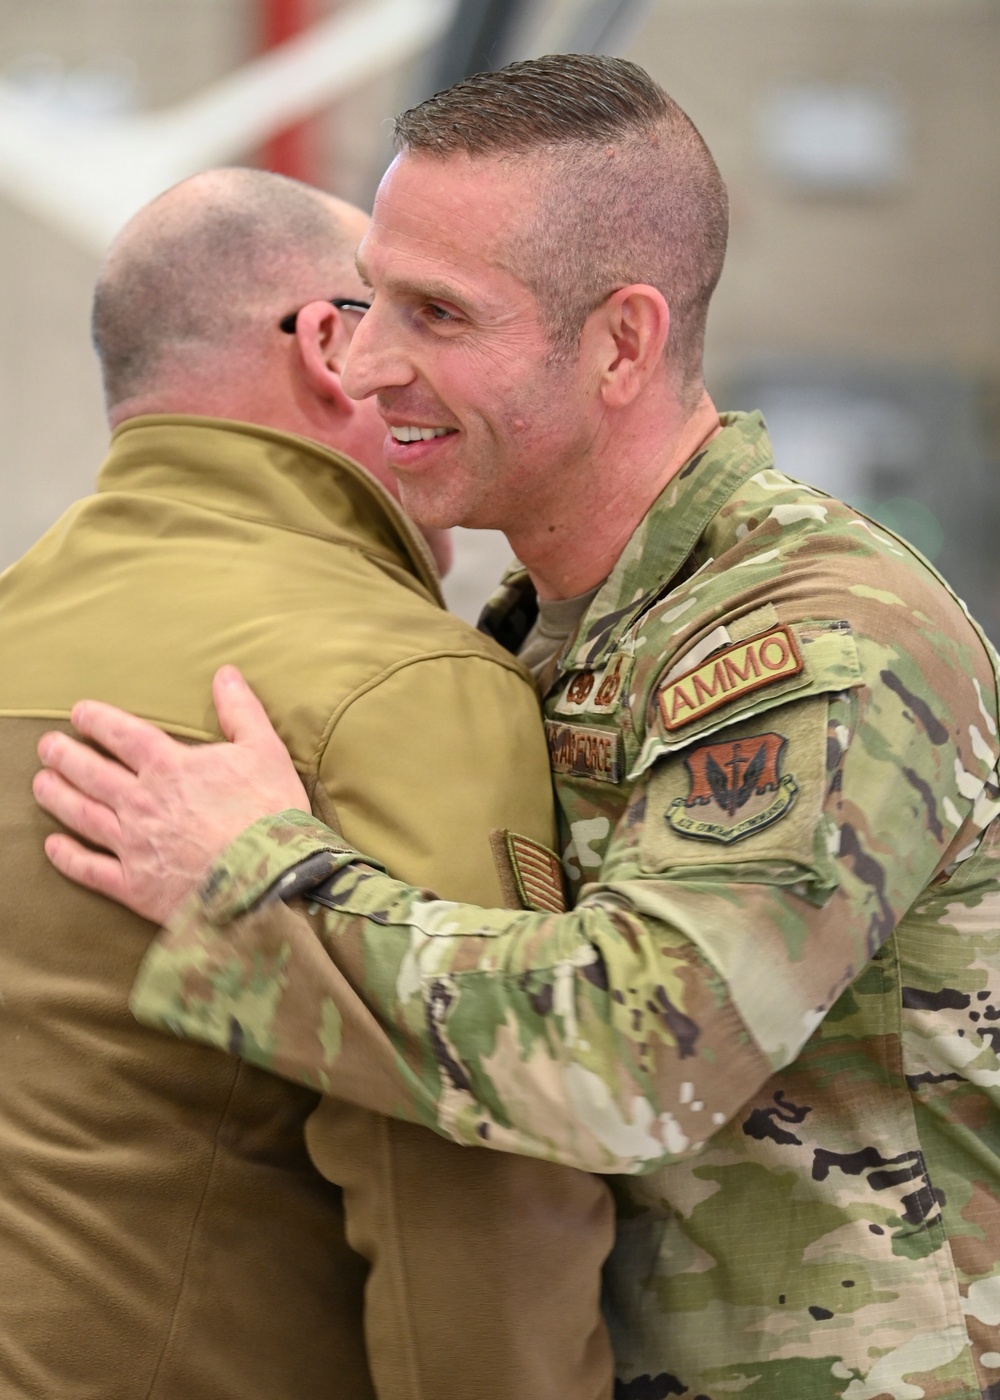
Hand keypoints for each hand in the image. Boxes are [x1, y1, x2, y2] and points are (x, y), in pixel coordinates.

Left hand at [33, 665, 308, 922]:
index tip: (79, 713)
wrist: (271, 879)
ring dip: (56, 796)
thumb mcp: (265, 750)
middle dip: (64, 755)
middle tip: (47, 746)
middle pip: (89, 772)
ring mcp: (133, 845)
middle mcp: (141, 802)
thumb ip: (240, 711)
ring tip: (41, 783)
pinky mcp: (135, 885)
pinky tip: (53, 846)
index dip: (96, 720)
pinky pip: (90, 869)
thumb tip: (226, 674)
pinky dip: (67, 857)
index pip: (121, 734)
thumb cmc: (272, 813)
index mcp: (169, 766)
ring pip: (81, 815)